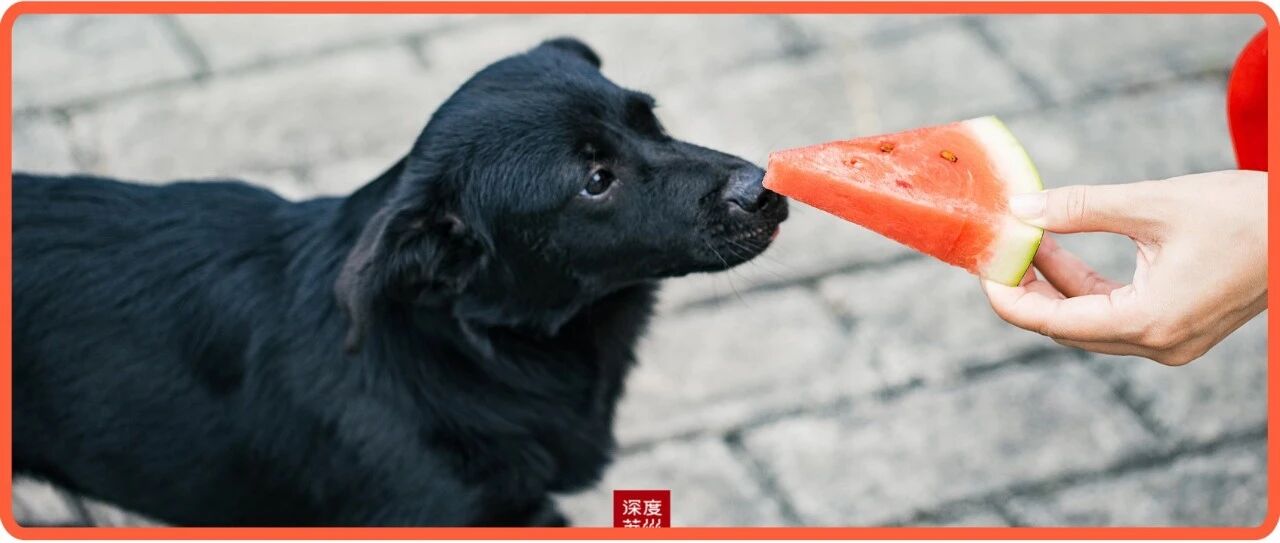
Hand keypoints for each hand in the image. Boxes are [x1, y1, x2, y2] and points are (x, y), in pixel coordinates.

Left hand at [982, 170, 1266, 365]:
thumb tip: (1020, 208)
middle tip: (996, 250)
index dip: (1009, 298)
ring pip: (1089, 321)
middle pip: (1066, 327)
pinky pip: (1114, 314)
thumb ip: (1080, 208)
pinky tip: (1059, 249)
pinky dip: (1085, 286)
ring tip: (1025, 239)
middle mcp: (1159, 343)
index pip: (1053, 323)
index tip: (981, 270)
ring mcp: (1171, 341)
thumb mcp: (1153, 202)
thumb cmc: (1244, 213)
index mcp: (1150, 322)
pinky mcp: (1179, 328)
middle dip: (1027, 289)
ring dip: (1055, 284)